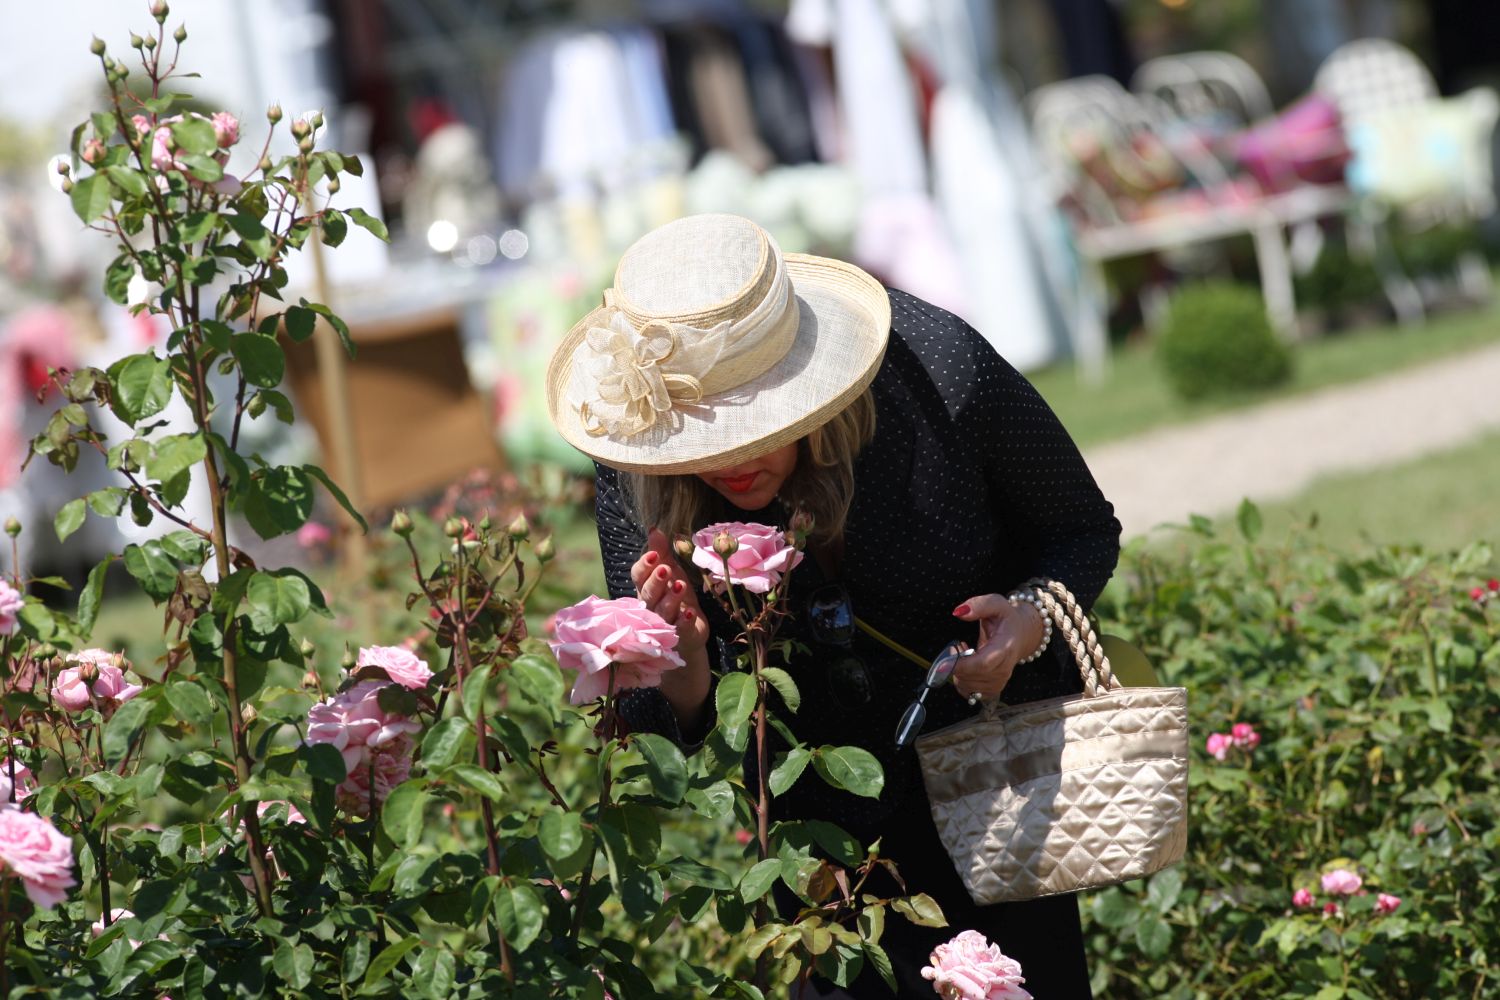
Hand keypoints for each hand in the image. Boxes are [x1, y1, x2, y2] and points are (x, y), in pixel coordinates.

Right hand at [630, 528, 709, 654]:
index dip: (644, 566)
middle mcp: (651, 606)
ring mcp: (664, 622)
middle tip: (665, 569)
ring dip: (671, 598)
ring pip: (662, 611)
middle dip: (656, 581)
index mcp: (646, 588)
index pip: (638, 576)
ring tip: (681, 585)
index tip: (654, 555)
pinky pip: (679, 629)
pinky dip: (684, 621)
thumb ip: (661, 552)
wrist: (689, 630)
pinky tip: (690, 613)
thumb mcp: (671, 571)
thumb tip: (654, 528)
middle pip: (648, 594)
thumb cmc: (675, 596)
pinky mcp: (679, 635)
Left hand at [950, 594, 1045, 702]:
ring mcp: (999, 681)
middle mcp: (1004, 668)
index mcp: (1005, 648)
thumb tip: (960, 612)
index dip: (962, 665)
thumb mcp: (996, 603)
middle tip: (955, 647)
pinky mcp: (992, 688)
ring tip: (964, 653)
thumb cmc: (1007, 619)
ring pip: (969, 687)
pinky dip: (961, 680)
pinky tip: (966, 666)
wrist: (1021, 635)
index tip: (943, 662)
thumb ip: (979, 605)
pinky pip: (970, 692)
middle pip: (974, 677)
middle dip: (955, 665)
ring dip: (958, 672)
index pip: (983, 663)